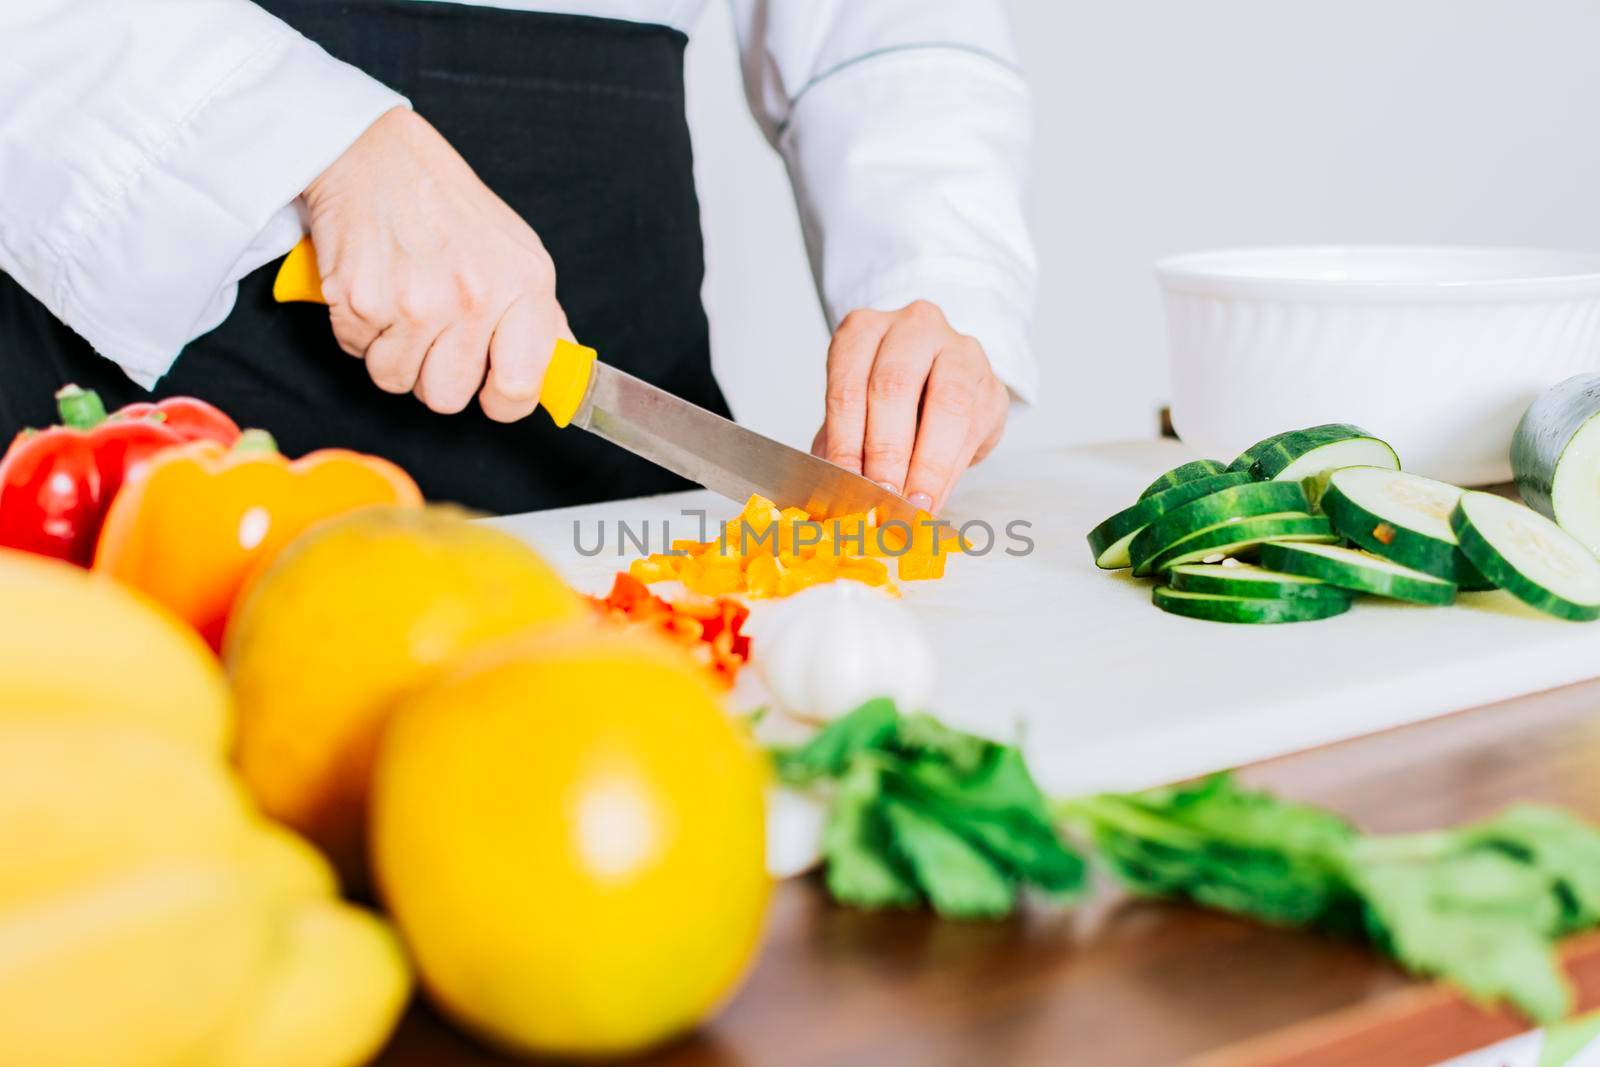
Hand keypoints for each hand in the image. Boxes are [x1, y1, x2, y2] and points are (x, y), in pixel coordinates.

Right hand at [302, 107, 571, 420]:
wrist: (377, 156)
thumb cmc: (448, 208)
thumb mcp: (518, 252)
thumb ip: (541, 319)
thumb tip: (560, 378)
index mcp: (524, 285)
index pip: (522, 385)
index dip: (504, 401)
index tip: (493, 392)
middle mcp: (474, 296)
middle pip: (448, 397)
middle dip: (435, 376)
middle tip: (434, 334)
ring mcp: (416, 301)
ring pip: (397, 381)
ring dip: (393, 354)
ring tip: (402, 307)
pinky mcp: (362, 300)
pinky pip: (356, 351)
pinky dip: (360, 330)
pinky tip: (375, 289)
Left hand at [810, 301, 1008, 513]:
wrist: (938, 382)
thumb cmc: (887, 399)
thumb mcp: (854, 415)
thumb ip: (842, 447)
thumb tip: (836, 494)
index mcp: (864, 331)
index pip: (848, 386)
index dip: (846, 441)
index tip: (846, 483)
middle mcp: (912, 327)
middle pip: (895, 386)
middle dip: (887, 451)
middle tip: (881, 495)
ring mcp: (958, 349)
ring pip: (946, 403)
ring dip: (928, 463)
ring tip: (914, 503)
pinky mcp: (989, 381)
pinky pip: (973, 427)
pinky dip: (951, 469)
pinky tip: (935, 495)